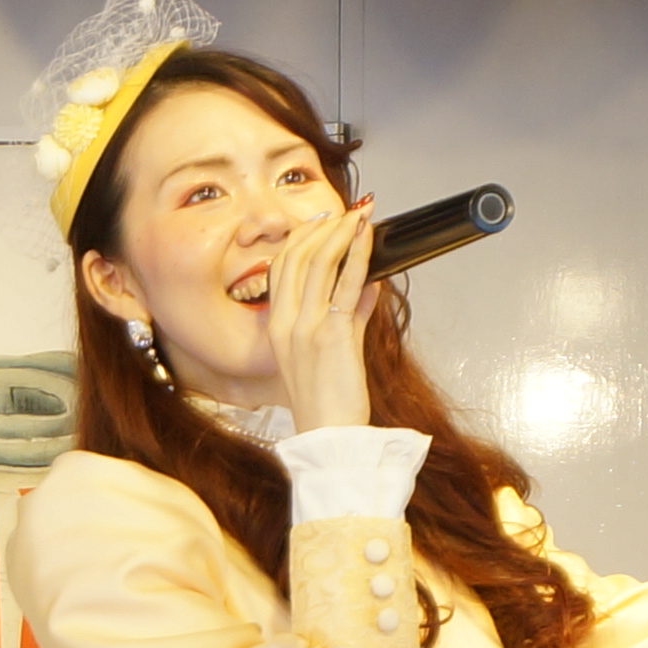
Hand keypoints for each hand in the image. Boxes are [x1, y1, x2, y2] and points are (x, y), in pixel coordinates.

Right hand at [265, 194, 379, 436]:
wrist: (330, 434)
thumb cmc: (329, 403)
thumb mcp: (331, 353)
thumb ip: (349, 316)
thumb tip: (366, 287)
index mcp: (277, 328)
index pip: (282, 268)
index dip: (301, 239)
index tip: (321, 222)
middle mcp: (286, 324)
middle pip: (297, 258)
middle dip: (323, 229)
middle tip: (347, 213)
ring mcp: (306, 328)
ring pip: (319, 264)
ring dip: (342, 234)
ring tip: (360, 217)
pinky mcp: (331, 334)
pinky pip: (345, 284)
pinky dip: (359, 256)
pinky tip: (369, 240)